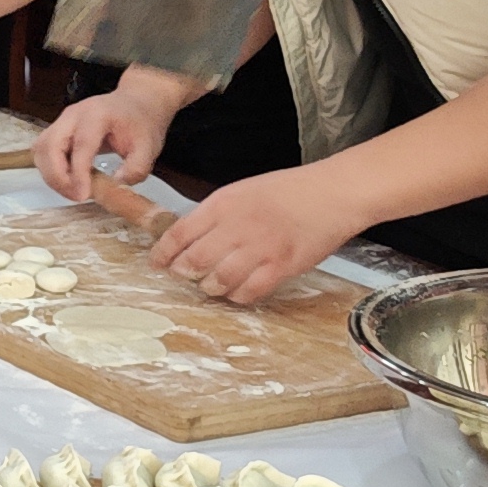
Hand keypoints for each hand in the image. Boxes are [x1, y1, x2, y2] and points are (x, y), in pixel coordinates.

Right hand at [36, 71, 189, 198]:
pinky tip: (68, 181)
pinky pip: (43, 151)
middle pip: (49, 145)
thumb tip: (115, 186)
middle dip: (57, 176)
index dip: (78, 172)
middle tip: (76, 196)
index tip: (83, 195)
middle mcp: (72, 115)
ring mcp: (61, 121)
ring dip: (51, 174)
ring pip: (41, 149)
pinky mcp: (57, 130)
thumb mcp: (149, 147)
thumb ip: (136, 168)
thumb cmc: (141, 123)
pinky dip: (50, 170)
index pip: (81, 144)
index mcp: (97, 115)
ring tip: (72, 191)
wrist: (135, 103)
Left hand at [148, 165, 363, 303]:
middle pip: (195, 260)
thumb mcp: (241, 192)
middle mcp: (237, 227)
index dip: (163, 252)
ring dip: (208, 287)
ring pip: (219, 280)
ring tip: (208, 285)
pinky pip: (249, 292)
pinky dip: (237, 296)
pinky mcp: (281, 267)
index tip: (156, 262)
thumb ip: (216, 213)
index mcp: (223, 204)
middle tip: (181, 276)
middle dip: (182, 273)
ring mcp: (259, 249)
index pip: (180, 232)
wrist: (331, 194)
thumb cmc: (287, 190)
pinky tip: (235, 292)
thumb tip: (190, 236)